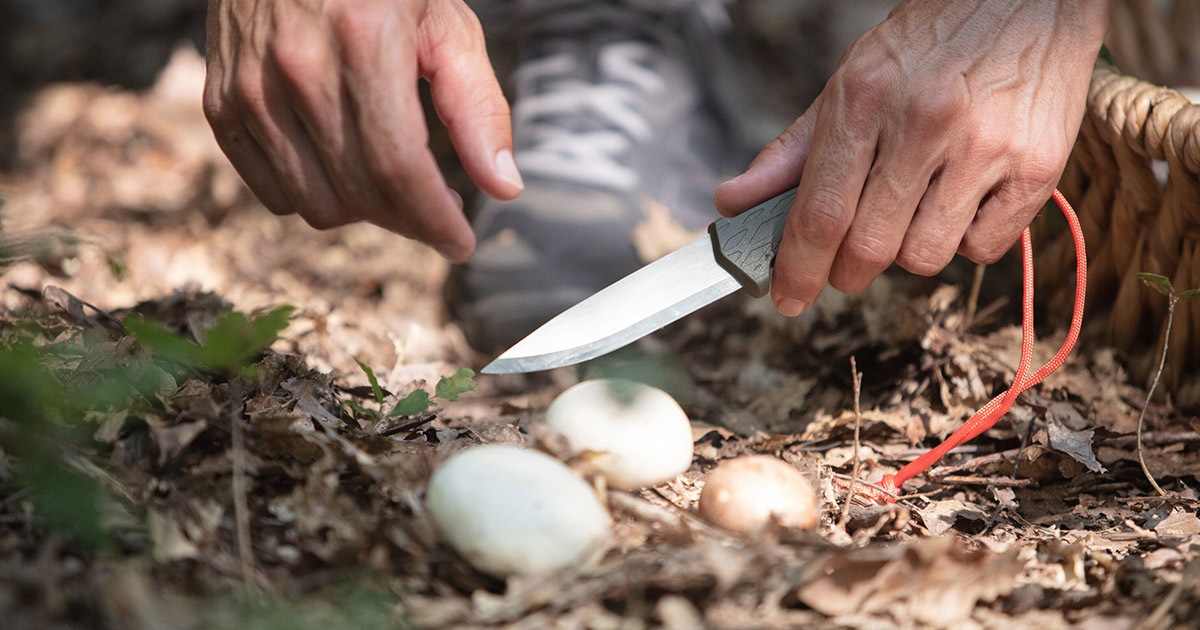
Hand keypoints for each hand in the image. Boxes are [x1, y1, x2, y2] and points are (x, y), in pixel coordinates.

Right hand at [203, 0, 523, 261]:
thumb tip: (503, 187)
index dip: (434, 220)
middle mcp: (296, 67)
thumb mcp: (446, 23)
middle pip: (359, 193)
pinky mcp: (220, 99)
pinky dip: (311, 198)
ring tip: (392, 186)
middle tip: (435, 207)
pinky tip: (343, 172)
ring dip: (363, 213)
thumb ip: (477, 107)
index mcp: (363, 41)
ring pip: (314, 203)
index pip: (398, 167)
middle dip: (408, 219)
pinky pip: (268, 190)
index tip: (460, 242)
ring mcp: (249, 86)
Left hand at [715, 0, 1110, 314]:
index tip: (787, 298)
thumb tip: (734, 202)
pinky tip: (961, 201)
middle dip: (846, 272)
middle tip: (847, 263)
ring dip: (906, 253)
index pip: (820, 212)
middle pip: (869, 247)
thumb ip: (792, 151)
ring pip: (924, 257)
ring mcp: (986, 146)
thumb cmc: (929, 45)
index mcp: (865, 98)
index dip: (797, 268)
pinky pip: (982, 250)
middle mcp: (925, 122)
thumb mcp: (850, 83)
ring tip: (912, 211)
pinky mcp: (1039, 168)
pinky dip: (963, 241)